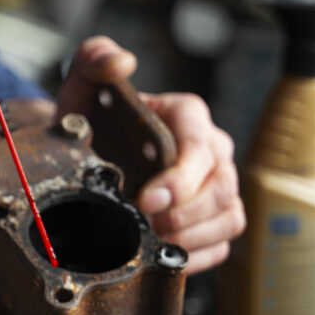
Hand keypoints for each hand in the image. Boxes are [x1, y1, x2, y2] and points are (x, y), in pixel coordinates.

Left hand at [56, 36, 245, 273]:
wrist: (89, 150)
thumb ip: (95, 58)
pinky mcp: (215, 217)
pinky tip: (168, 256)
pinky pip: (223, 243)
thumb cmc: (93, 116)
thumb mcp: (85, 83)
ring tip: (155, 243)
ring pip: (229, 217)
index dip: (179, 180)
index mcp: (188, 115)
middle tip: (147, 227)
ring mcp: (218, 185)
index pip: (200, 148)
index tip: (145, 200)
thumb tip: (122, 61)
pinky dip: (199, 255)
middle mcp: (212, 149)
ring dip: (193, 237)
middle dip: (184, 214)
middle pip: (221, 188)